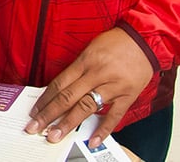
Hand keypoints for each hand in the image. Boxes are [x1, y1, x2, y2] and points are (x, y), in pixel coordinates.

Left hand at [24, 28, 153, 147]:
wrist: (145, 40)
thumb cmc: (116, 42)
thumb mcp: (91, 48)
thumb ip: (77, 68)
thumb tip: (60, 89)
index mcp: (86, 60)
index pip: (59, 83)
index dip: (45, 99)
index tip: (34, 111)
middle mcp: (97, 73)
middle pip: (68, 97)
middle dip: (49, 114)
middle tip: (35, 128)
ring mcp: (113, 86)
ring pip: (87, 107)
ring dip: (69, 123)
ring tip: (55, 135)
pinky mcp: (128, 95)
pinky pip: (114, 115)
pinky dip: (103, 129)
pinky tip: (92, 140)